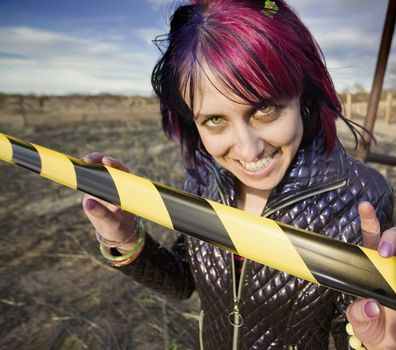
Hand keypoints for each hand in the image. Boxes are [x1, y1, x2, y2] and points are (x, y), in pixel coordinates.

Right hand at [81, 152, 137, 248]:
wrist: (115, 231)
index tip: (106, 161)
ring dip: (89, 163)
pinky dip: (82, 171)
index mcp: (127, 190)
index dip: (115, 164)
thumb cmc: (119, 227)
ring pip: (98, 169)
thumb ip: (101, 213)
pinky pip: (89, 177)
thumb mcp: (113, 223)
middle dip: (99, 159)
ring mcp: (106, 185)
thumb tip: (87, 203)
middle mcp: (117, 184)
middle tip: (88, 159)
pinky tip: (74, 168)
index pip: (123, 172)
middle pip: (109, 166)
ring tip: (80, 163)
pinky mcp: (95, 189)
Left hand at [346, 201, 395, 349]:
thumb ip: (359, 314)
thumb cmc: (374, 326)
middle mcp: (389, 264)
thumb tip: (370, 305)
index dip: (368, 220)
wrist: (391, 342)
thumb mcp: (361, 323)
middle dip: (392, 238)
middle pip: (394, 237)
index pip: (369, 237)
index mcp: (369, 266)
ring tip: (391, 258)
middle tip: (385, 253)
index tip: (365, 208)